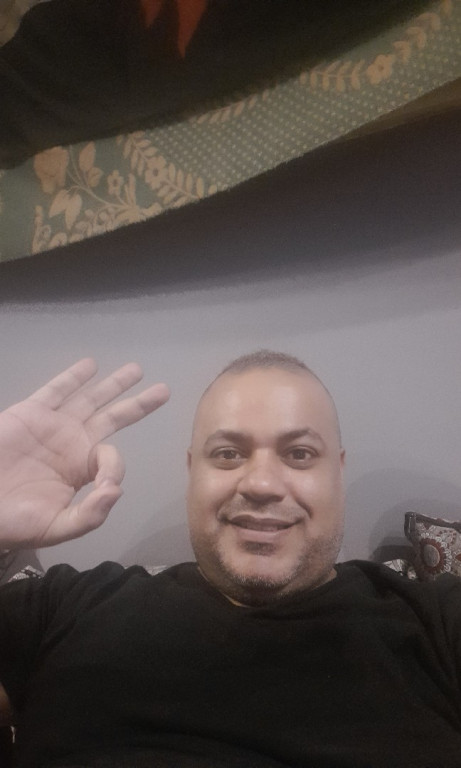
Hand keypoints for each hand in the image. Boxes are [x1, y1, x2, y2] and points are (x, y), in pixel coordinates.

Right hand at [0, 359, 168, 548]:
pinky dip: (73, 377)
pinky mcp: (30, 413)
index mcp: (80, 471)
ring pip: (90, 399)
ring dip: (113, 384)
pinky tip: (90, 365)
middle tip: (163, 391)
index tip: (104, 486)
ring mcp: (52, 426)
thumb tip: (116, 491)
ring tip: (136, 369)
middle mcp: (72, 444)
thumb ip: (89, 516)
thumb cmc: (13, 521)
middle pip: (113, 418)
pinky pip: (55, 391)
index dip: (114, 467)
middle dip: (138, 404)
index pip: (111, 459)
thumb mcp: (56, 528)